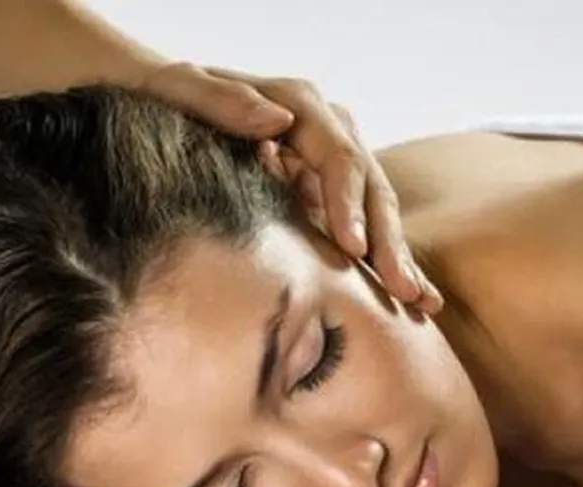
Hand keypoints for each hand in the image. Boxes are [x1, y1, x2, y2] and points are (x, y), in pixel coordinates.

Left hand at [136, 63, 441, 314]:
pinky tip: (413, 299)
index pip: (340, 158)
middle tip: (403, 290)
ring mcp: (330, 166)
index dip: (349, 204)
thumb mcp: (181, 87)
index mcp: (300, 107)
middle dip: (389, 242)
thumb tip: (277, 123)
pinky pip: (363, 230)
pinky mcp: (326, 196)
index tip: (353, 247)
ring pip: (377, 213)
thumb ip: (223, 100)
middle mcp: (327, 132)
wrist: (160, 102)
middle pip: (371, 189)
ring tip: (422, 303)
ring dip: (398, 259)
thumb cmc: (165, 96)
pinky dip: (385, 263)